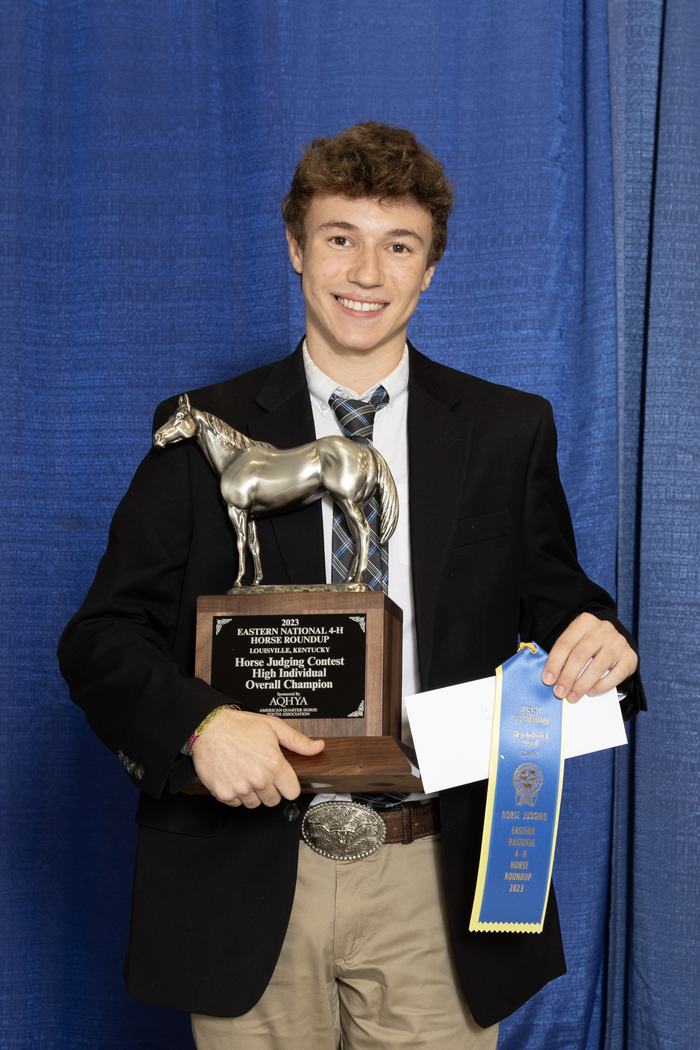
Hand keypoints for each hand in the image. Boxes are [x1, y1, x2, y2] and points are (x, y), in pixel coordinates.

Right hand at [191, 709, 324, 808]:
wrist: (208, 728)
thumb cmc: (239, 726)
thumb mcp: (273, 727)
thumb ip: (298, 741)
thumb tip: (318, 747)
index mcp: (274, 765)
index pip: (292, 792)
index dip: (287, 784)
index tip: (281, 778)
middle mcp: (259, 780)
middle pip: (274, 800)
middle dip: (270, 789)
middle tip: (260, 772)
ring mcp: (241, 789)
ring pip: (255, 803)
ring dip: (252, 792)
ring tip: (245, 772)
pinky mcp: (224, 794)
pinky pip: (236, 803)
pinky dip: (235, 794)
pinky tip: (233, 776)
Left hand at [542, 612, 637, 703]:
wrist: (613, 641)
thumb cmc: (588, 643)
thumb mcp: (575, 641)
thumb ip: (564, 655)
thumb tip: (552, 679)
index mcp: (584, 621)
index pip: (565, 643)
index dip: (554, 663)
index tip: (548, 680)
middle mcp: (603, 629)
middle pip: (580, 655)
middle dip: (568, 676)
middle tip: (559, 692)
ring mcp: (618, 642)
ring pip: (597, 666)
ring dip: (582, 684)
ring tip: (573, 696)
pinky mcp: (630, 657)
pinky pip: (615, 675)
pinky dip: (601, 686)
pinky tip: (590, 692)